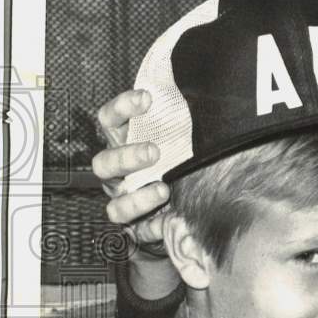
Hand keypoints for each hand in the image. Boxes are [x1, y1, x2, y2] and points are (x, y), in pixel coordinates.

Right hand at [94, 89, 179, 299]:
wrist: (192, 200)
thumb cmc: (186, 157)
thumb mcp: (187, 134)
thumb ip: (188, 115)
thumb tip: (212, 87)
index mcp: (126, 142)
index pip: (110, 120)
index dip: (122, 107)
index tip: (146, 98)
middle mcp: (120, 172)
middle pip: (105, 163)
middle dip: (127, 157)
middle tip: (154, 152)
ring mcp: (125, 199)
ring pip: (114, 200)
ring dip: (137, 197)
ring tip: (164, 190)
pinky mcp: (135, 225)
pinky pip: (133, 229)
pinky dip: (151, 226)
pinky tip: (168, 220)